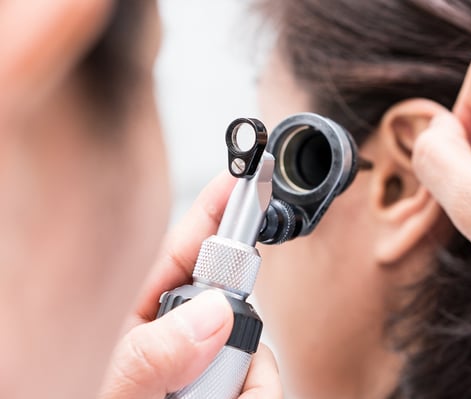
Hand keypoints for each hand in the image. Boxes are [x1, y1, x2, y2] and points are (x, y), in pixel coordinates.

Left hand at [99, 173, 282, 398]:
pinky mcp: (233, 388)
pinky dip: (259, 398)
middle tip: (217, 382)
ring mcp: (207, 364)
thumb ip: (151, 356)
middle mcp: (180, 334)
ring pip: (258, 352)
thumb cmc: (78, 396)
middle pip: (238, 304)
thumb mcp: (111, 389)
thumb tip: (212, 316)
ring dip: (249, 386)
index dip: (219, 205)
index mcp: (140, 315)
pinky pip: (268, 382)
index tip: (248, 174)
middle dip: (242, 341)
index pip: (186, 246)